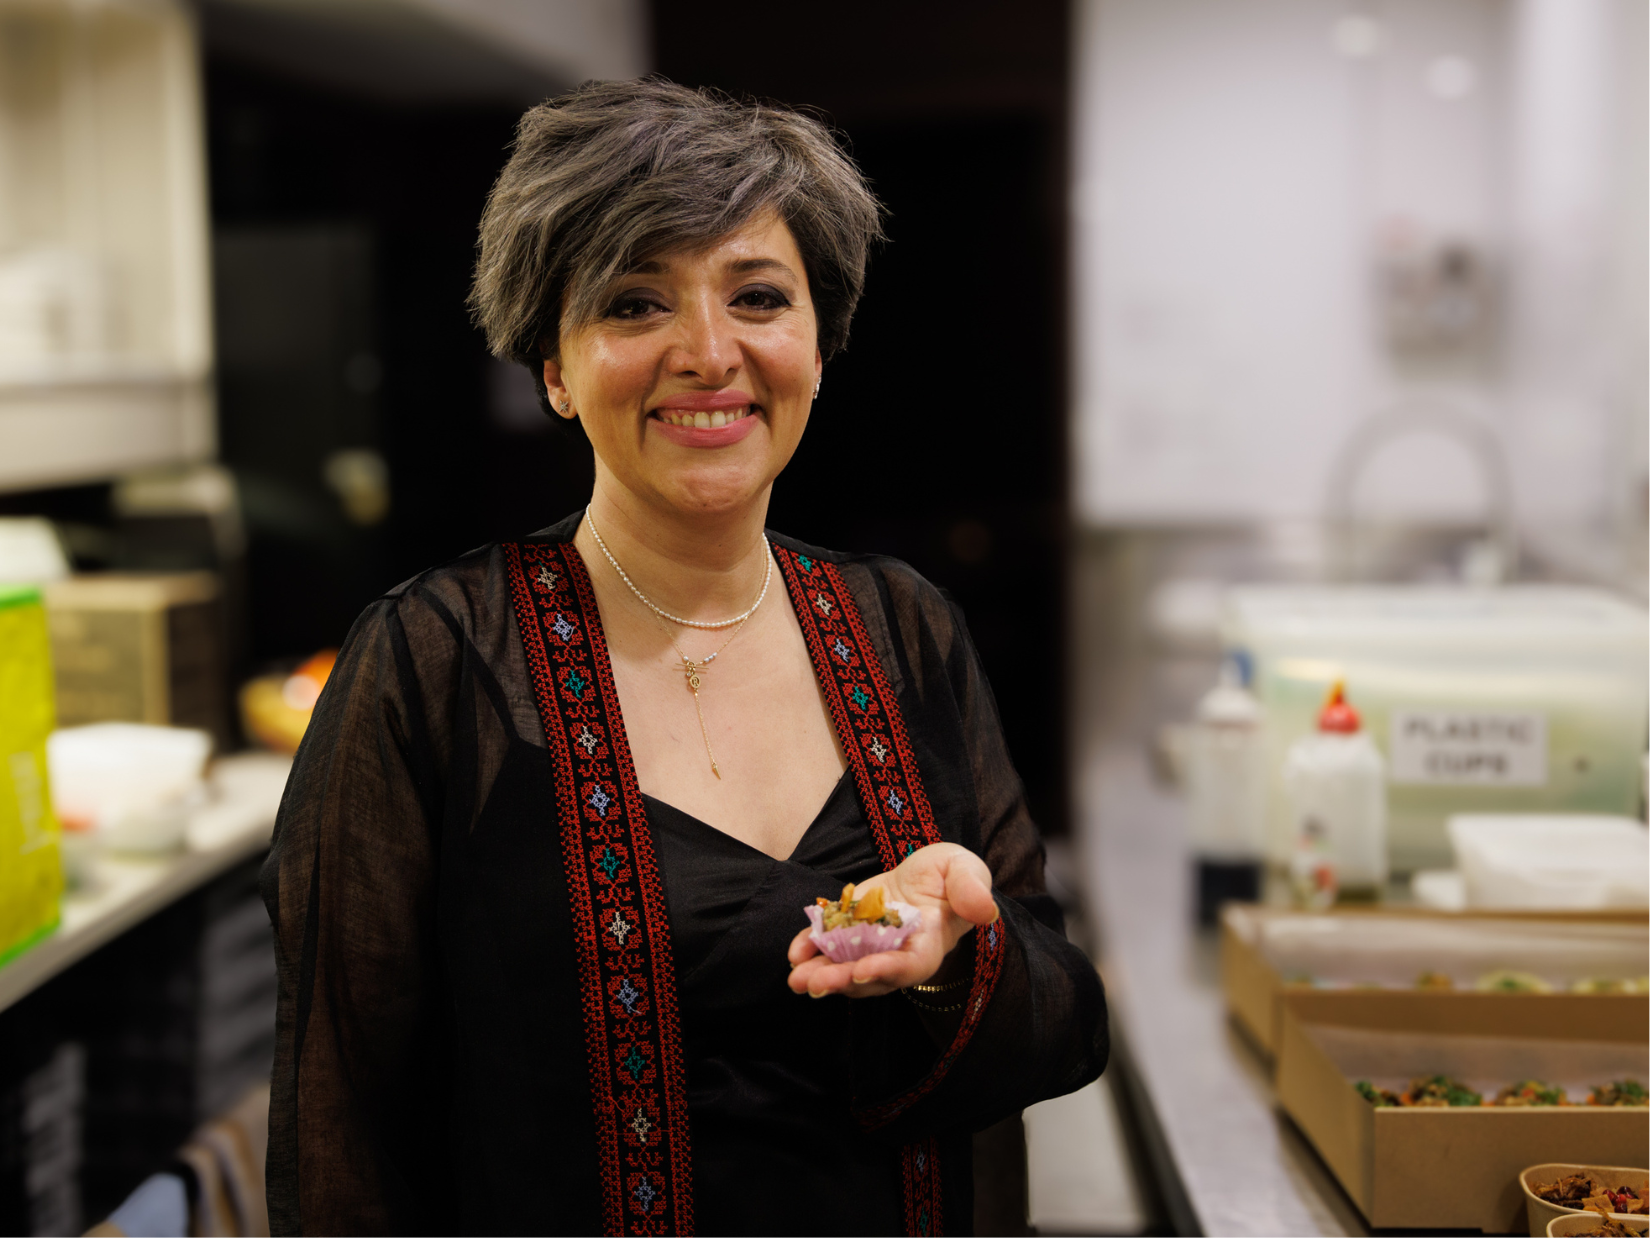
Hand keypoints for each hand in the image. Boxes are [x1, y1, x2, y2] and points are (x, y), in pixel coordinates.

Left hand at [786, 842, 997, 998]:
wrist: (925, 872)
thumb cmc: (950, 874)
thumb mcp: (965, 868)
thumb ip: (972, 887)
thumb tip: (985, 909)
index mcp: (930, 943)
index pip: (910, 965)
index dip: (888, 970)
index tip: (863, 971)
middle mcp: (897, 954)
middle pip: (871, 976)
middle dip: (843, 981)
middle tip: (815, 983)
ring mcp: (870, 947)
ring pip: (845, 969)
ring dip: (821, 976)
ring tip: (796, 979)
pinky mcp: (850, 934)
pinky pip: (828, 948)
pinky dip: (810, 951)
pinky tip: (795, 953)